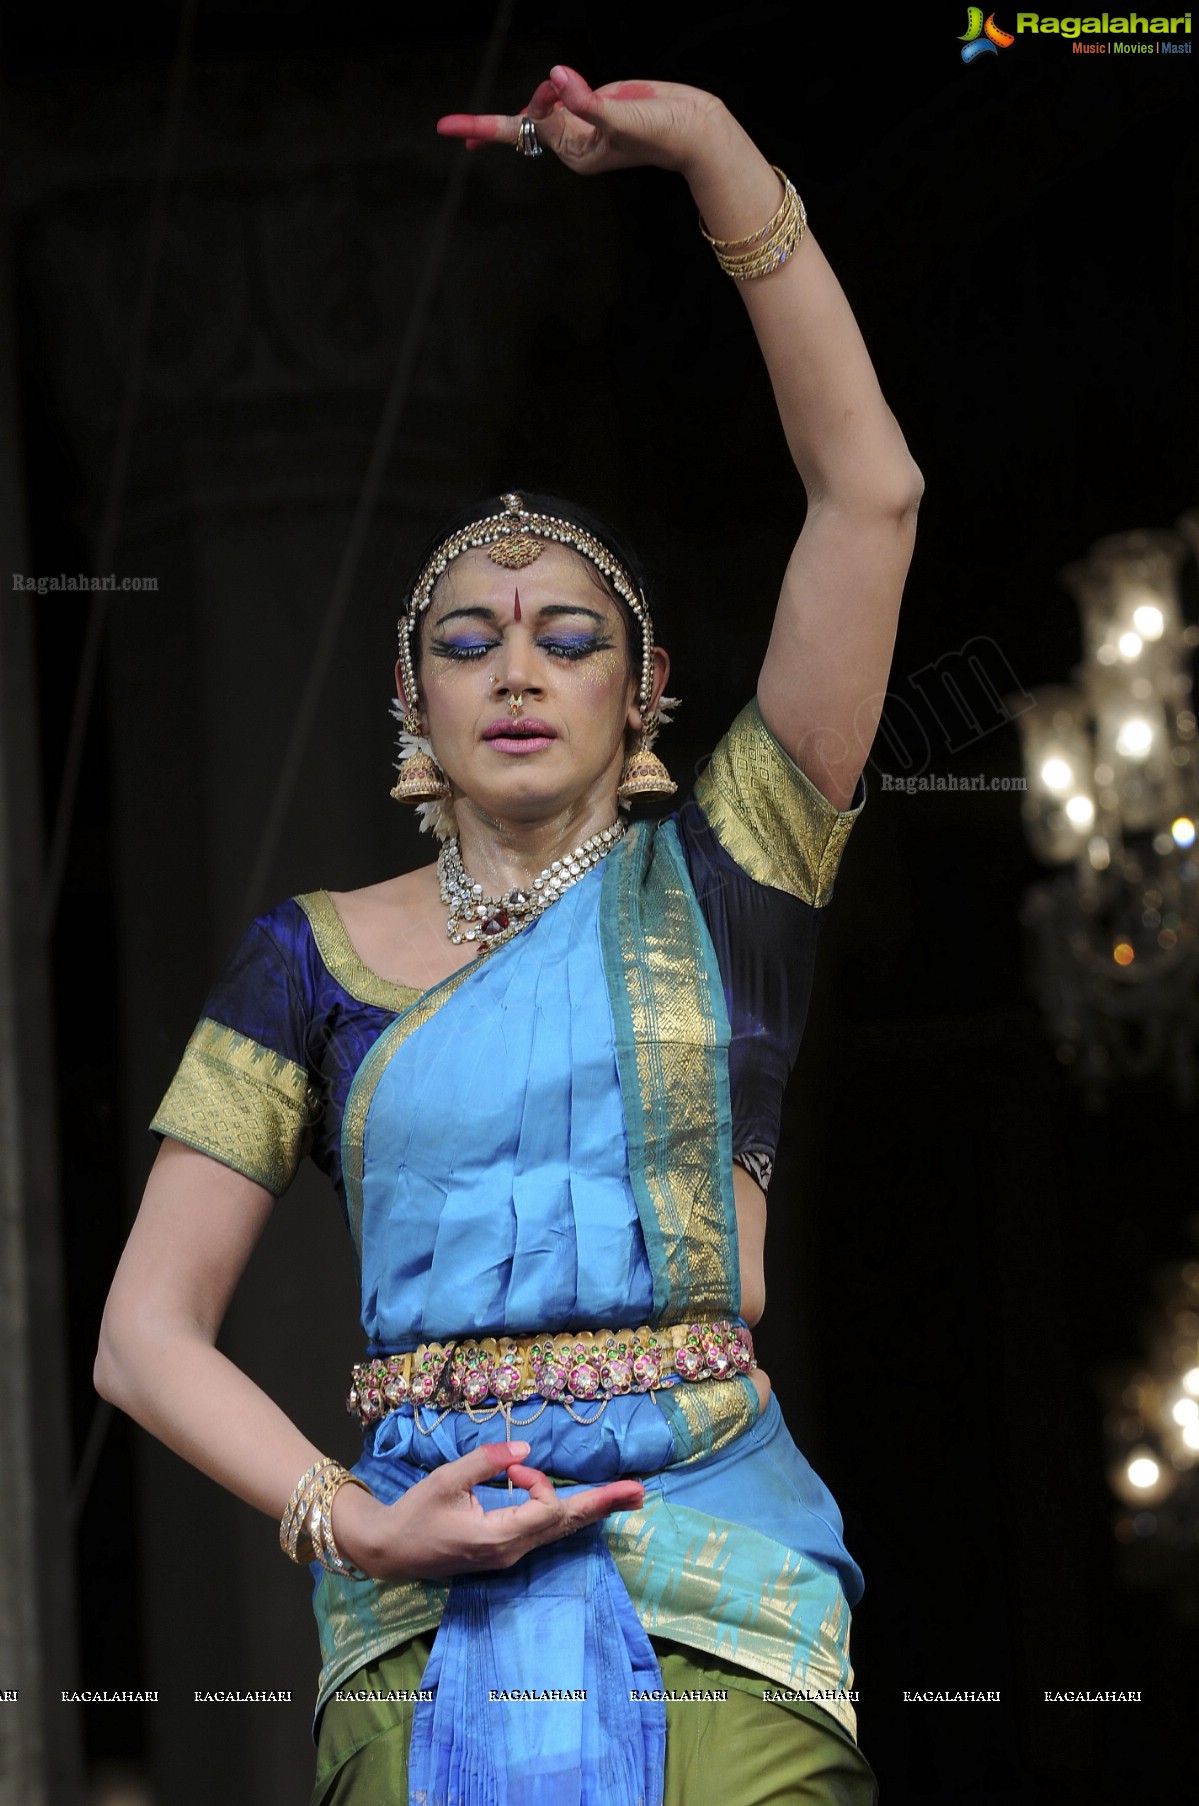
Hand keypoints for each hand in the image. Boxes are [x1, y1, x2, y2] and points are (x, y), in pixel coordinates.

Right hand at [330, 1440, 645, 1582]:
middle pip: (566, 1524)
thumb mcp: (445, 1481)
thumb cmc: (415, 1514)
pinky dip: (566, 1513)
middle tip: (640, 1492)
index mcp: (497, 1537)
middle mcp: (511, 1551)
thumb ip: (486, 1463)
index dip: (538, 1482)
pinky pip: (544, 1530)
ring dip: (591, 1508)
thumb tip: (527, 1449)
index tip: (514, 1468)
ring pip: (559, 1529)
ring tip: (628, 1496)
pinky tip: (587, 1506)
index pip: (545, 1509)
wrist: (390, 1552)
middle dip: (603, 1505)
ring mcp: (510, 1555)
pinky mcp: (505, 1551)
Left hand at [437, 65, 727, 180]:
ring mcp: (581, 123)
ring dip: (549, 92)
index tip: (444, 128)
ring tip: (600, 98)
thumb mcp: (622, 117)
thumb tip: (556, 78)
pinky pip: (559, 93)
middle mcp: (573, 141)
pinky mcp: (593, 104)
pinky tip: (558, 87)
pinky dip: (555, 87)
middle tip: (558, 97)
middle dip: (535, 100)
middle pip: (531, 114)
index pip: (522, 133)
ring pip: (545, 101)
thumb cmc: (662, 131)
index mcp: (575, 153)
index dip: (481, 128)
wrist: (694, 127)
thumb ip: (587, 100)